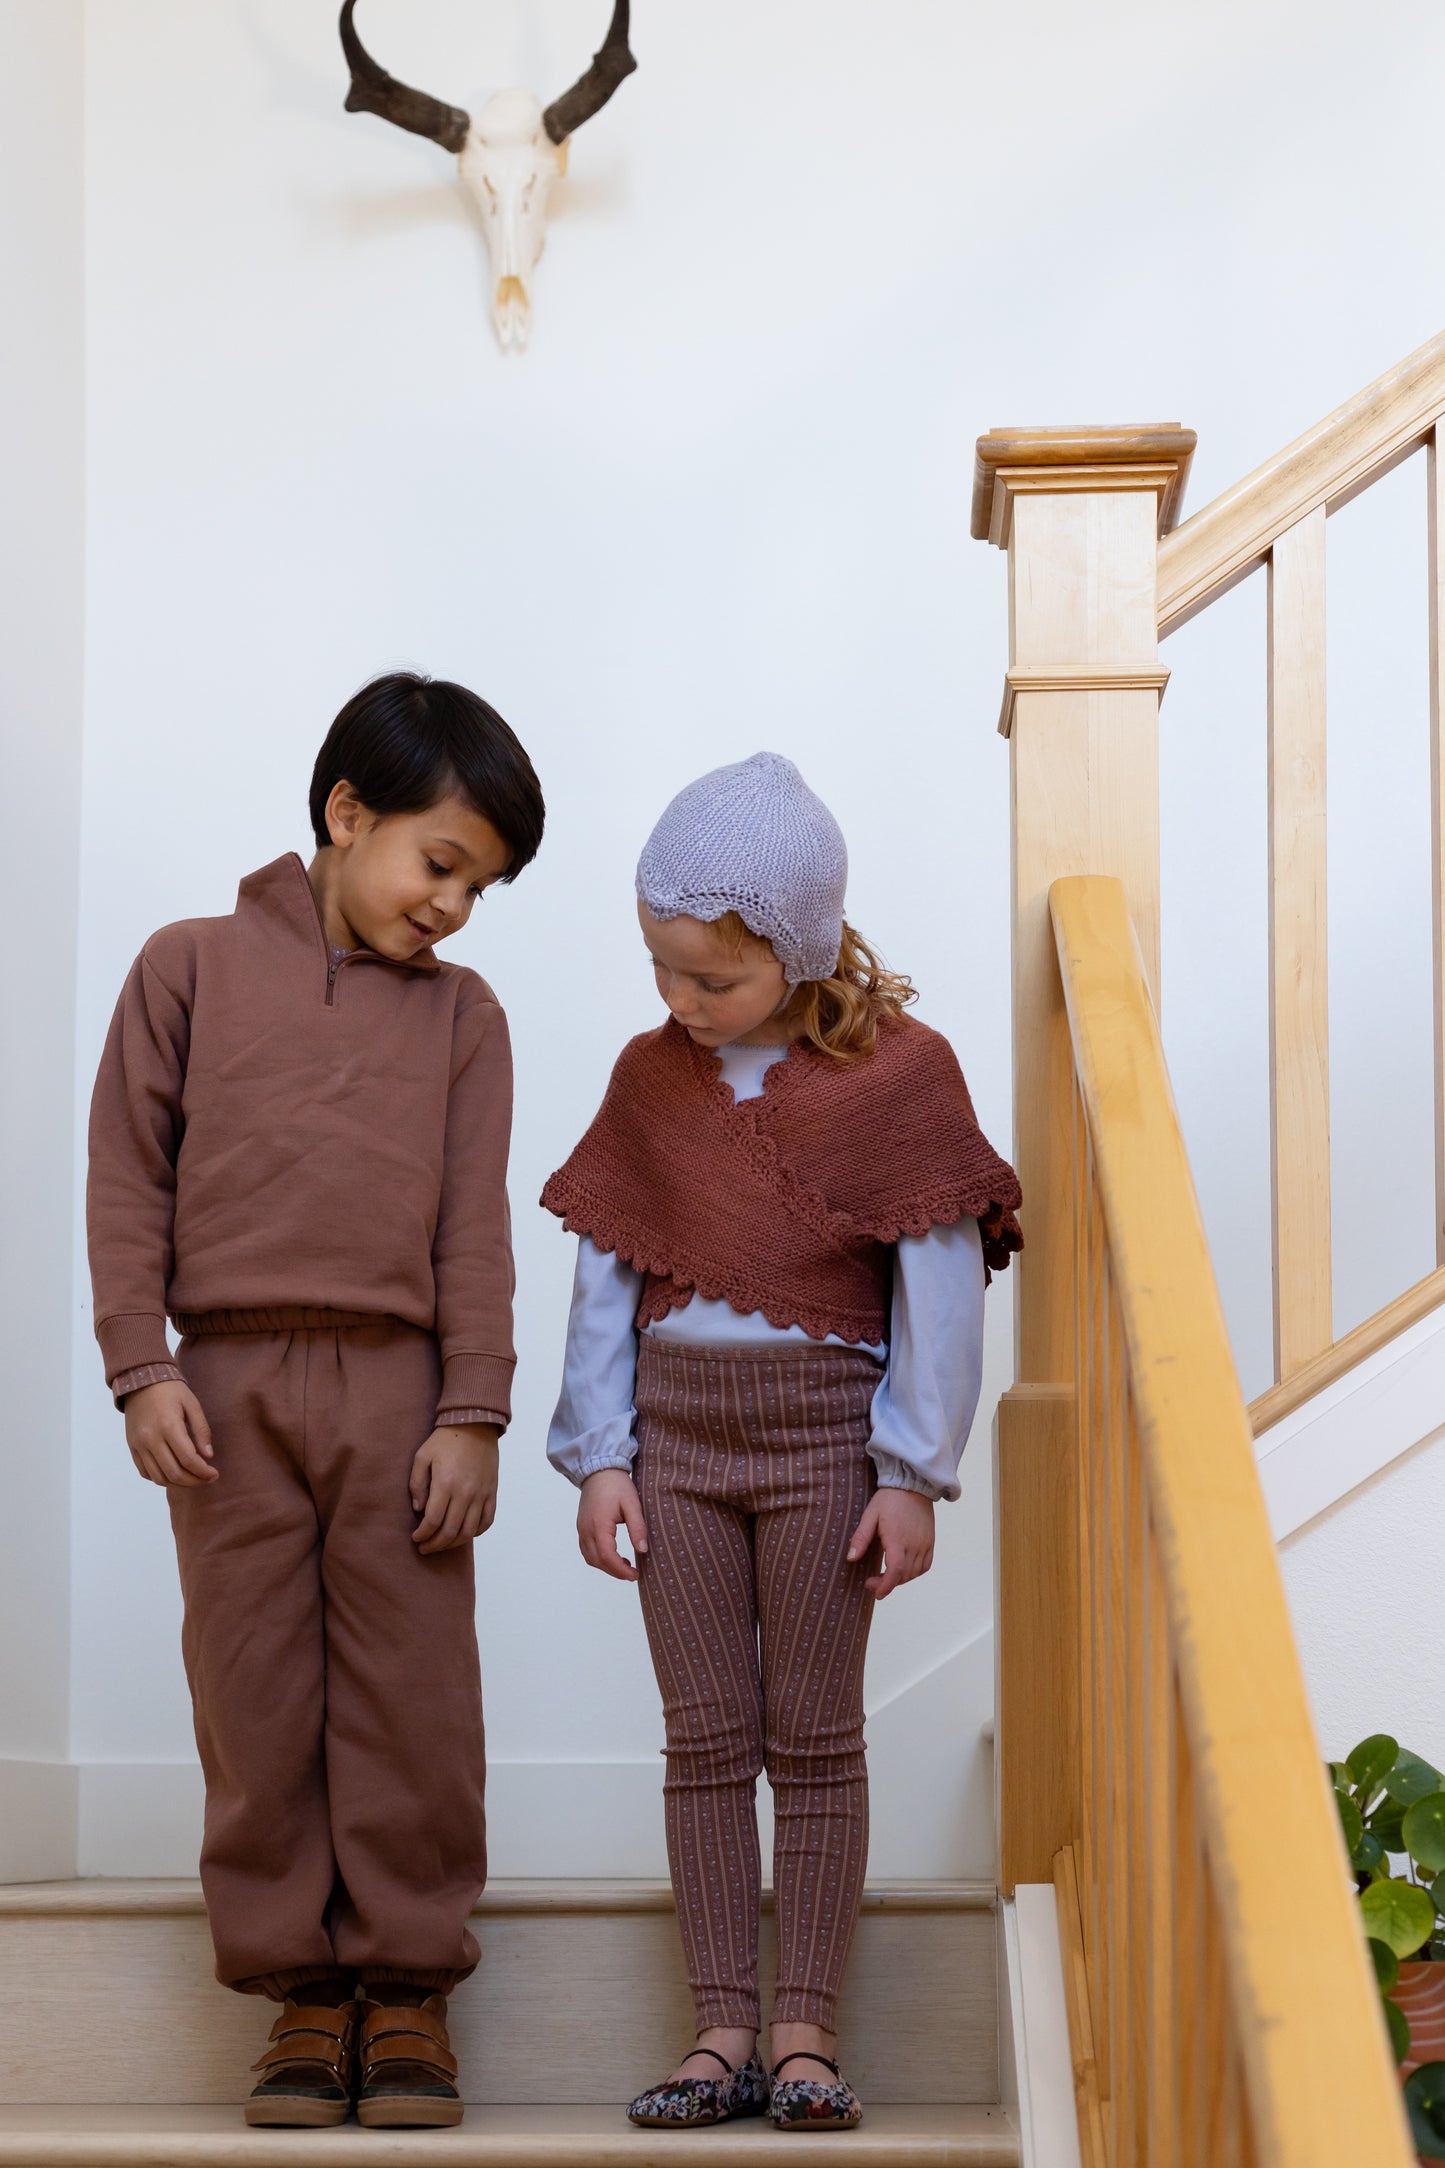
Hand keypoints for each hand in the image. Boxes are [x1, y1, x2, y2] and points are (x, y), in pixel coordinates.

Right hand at [124, 1379, 216, 1487]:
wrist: (141, 1380)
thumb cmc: (171, 1390)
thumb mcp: (192, 1404)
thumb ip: (201, 1430)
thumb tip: (208, 1456)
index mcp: (169, 1426)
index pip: (188, 1459)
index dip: (203, 1472)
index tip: (215, 1474)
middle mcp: (151, 1439)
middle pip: (174, 1473)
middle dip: (194, 1481)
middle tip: (207, 1479)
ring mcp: (139, 1445)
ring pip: (159, 1477)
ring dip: (178, 1483)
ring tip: (192, 1478)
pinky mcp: (132, 1447)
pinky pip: (145, 1472)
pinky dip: (161, 1478)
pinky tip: (174, 1473)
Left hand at [410, 1424, 498, 1553]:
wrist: (475, 1424)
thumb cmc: (445, 1440)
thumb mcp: (422, 1457)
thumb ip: (417, 1485)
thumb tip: (419, 1510)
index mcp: (445, 1483)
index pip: (433, 1521)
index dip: (422, 1535)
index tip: (416, 1538)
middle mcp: (465, 1492)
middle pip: (450, 1531)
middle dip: (435, 1545)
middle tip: (425, 1548)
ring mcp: (481, 1494)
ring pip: (469, 1531)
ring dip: (453, 1543)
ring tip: (442, 1544)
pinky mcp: (492, 1492)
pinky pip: (487, 1521)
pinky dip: (476, 1532)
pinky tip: (464, 1533)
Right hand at [577, 1468, 648, 1581]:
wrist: (599, 1469)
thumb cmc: (617, 1485)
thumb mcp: (632, 1504)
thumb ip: (638, 1528)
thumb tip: (643, 1550)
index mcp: (598, 1525)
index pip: (607, 1557)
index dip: (621, 1570)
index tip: (635, 1575)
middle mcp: (586, 1530)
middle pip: (597, 1561)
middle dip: (615, 1571)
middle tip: (633, 1574)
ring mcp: (581, 1529)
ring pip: (590, 1558)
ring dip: (606, 1566)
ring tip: (625, 1566)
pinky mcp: (581, 1527)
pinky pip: (587, 1550)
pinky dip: (599, 1558)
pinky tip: (613, 1555)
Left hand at [847, 1487, 934, 1597]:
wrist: (913, 1485)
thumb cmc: (888, 1499)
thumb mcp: (870, 1515)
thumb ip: (861, 1538)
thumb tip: (851, 1558)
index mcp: (897, 1537)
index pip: (895, 1570)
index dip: (886, 1585)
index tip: (876, 1593)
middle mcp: (914, 1543)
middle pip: (904, 1574)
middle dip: (888, 1583)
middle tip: (872, 1582)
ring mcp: (925, 1543)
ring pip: (915, 1572)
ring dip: (900, 1579)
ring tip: (886, 1575)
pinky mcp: (931, 1542)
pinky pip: (926, 1565)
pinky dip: (915, 1572)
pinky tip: (903, 1570)